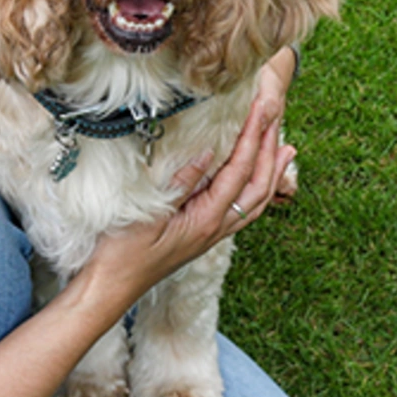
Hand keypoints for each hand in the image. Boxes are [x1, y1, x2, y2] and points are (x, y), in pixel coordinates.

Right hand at [79, 50, 298, 297]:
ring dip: (272, 171)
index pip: (238, 172)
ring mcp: (213, 234)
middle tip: (277, 117)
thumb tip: (207, 153)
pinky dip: (256, 189)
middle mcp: (217, 229)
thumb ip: (180, 184)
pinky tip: (254, 179)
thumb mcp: (148, 213)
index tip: (260, 109)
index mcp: (206, 220)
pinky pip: (242, 210)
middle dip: (270, 149)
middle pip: (258, 186)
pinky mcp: (204, 235)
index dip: (252, 138)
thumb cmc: (122, 253)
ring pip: (256, 201)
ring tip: (285, 148)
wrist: (111, 287)